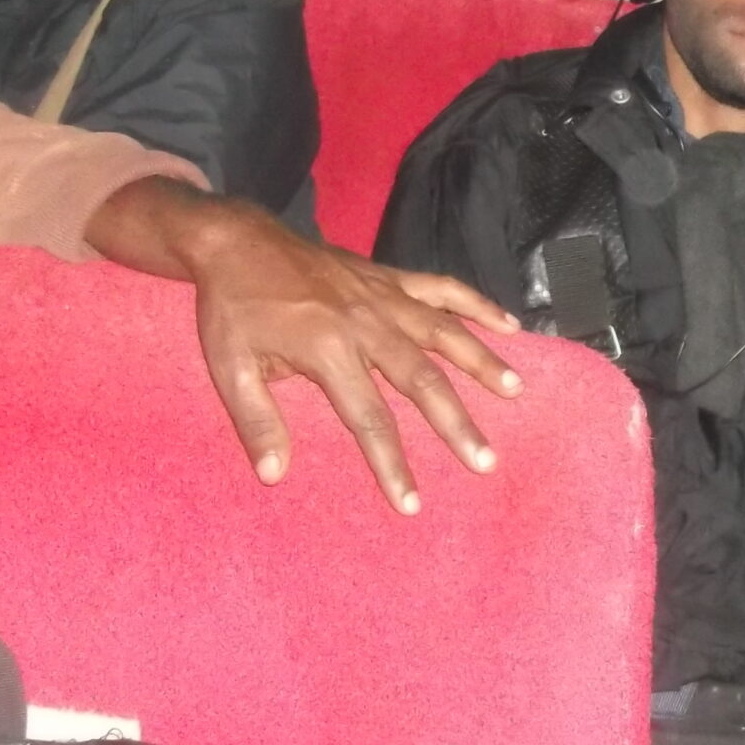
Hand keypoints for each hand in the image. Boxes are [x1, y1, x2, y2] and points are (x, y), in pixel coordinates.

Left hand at [86, 178, 521, 511]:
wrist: (237, 241)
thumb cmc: (232, 309)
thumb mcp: (230, 367)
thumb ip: (256, 421)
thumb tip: (274, 476)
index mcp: (326, 349)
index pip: (368, 418)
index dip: (391, 463)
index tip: (411, 503)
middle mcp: (365, 322)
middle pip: (422, 380)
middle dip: (456, 424)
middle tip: (485, 462)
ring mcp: (383, 296)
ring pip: (444, 332)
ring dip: (481, 362)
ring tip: (514, 392)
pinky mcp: (390, 277)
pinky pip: (443, 289)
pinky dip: (477, 305)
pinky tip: (509, 326)